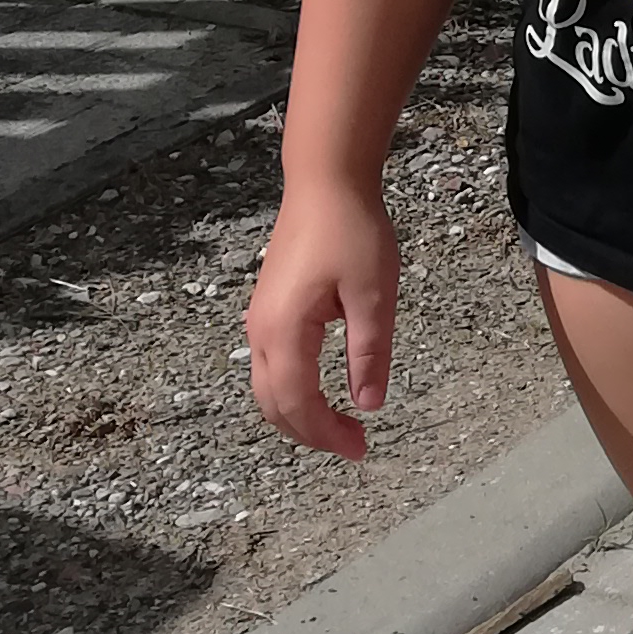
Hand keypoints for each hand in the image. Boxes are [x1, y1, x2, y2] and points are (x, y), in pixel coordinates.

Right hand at [247, 180, 397, 460]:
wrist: (325, 185)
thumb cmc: (352, 231)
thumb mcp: (373, 295)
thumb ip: (369, 353)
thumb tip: (368, 404)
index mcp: (284, 332)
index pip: (298, 403)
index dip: (327, 434)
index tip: (360, 448)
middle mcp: (260, 332)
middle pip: (274, 405)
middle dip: (311, 433)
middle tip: (354, 445)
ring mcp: (259, 321)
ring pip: (266, 388)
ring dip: (298, 415)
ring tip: (339, 426)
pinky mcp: (267, 311)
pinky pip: (269, 367)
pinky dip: (290, 392)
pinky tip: (320, 392)